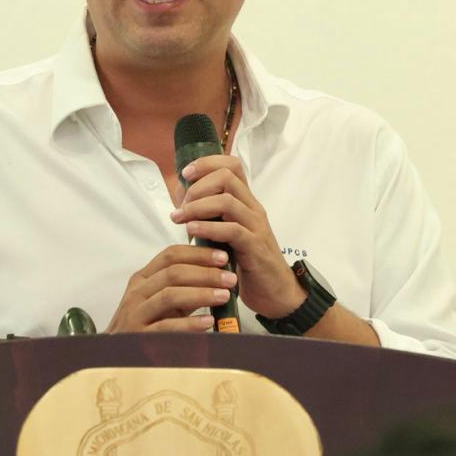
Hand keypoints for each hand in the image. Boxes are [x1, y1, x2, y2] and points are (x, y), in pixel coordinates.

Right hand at [106, 245, 235, 332]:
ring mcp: (135, 314)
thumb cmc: (147, 324)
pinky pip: (166, 326)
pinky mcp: (138, 336)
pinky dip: (189, 323)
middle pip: (173, 272)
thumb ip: (184, 285)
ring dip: (201, 293)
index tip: (223, 257)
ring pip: (170, 295)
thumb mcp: (163, 300)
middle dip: (205, 273)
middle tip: (230, 278)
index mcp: (143, 278)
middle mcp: (137, 292)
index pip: (170, 255)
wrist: (118, 353)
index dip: (198, 253)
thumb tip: (218, 271)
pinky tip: (208, 322)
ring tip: (224, 296)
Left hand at [171, 155, 305, 317]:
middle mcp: (253, 209)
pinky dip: (208, 228)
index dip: (206, 163)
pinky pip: (232, 230)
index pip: (231, 165)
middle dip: (197, 187)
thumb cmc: (246, 262)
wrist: (275, 292)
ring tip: (180, 219)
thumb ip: (209, 214)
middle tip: (180, 206)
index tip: (185, 174)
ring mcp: (257, 226)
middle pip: (227, 177)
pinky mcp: (255, 247)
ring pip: (227, 200)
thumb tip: (182, 197)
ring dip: (197, 207)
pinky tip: (192, 232)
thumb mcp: (225, 233)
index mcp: (246, 202)